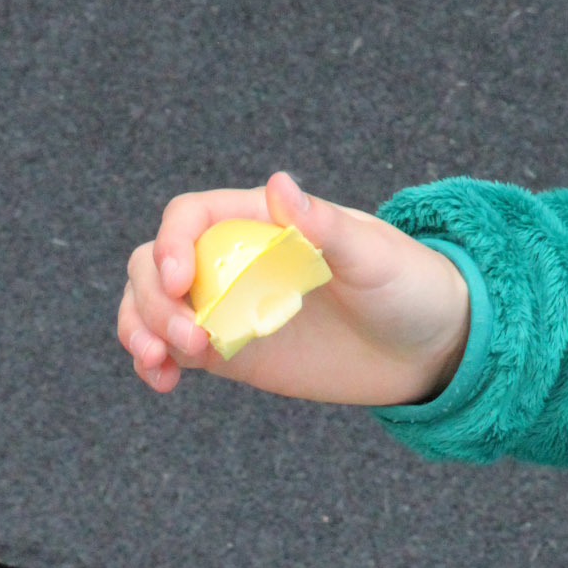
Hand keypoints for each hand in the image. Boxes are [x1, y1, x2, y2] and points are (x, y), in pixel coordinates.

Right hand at [117, 169, 468, 406]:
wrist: (426, 347)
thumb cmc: (408, 286)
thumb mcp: (373, 256)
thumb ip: (324, 226)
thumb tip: (278, 185)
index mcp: (261, 223)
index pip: (190, 218)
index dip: (171, 243)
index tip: (181, 281)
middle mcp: (234, 261)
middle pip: (155, 265)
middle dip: (154, 301)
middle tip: (192, 343)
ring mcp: (228, 309)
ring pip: (153, 308)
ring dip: (140, 331)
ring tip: (159, 365)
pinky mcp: (231, 354)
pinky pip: (175, 353)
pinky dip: (155, 366)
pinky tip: (163, 383)